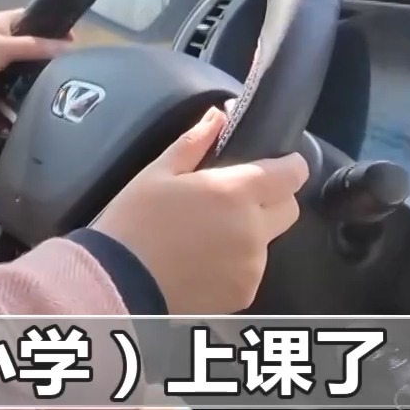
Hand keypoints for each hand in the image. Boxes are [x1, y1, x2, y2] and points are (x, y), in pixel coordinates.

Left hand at [0, 8, 68, 108]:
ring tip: (63, 82)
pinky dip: (28, 85)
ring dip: (39, 72)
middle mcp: (5, 38)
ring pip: (28, 64)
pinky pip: (18, 80)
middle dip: (50, 54)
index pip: (37, 20)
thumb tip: (69, 46)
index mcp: (5, 22)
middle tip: (74, 67)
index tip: (75, 42)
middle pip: (35, 44)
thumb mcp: (4, 47)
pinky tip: (44, 93)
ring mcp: (1, 60)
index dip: (55, 28)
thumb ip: (35, 47)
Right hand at [90, 107, 308, 314]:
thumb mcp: (157, 173)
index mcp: (234, 193)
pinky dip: (235, 264)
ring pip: (268, 240)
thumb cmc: (134, 222)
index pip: (292, 174)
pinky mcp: (244, 293)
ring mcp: (252, 266)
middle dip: (272, 198)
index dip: (288, 166)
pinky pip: (251, 270)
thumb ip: (194, 142)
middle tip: (233, 199)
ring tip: (206, 236)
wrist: (118, 283)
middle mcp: (253, 230)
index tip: (275, 164)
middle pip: (288, 208)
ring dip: (249, 233)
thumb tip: (219, 115)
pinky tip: (201, 262)